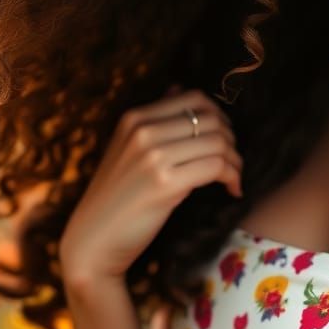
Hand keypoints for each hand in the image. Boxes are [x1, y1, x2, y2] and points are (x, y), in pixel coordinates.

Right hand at [58, 84, 241, 287]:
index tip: (224, 139)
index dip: (219, 116)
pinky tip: (231, 190)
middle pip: (211, 120)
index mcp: (134, 118)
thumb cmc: (116, 198)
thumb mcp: (127, 149)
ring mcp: (152, 156)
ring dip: (235, 161)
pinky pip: (216, 167)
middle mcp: (142, 131)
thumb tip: (178, 87)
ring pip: (219, 142)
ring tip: (232, 179)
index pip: (195, 98)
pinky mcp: (164, 183)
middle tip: (232, 163)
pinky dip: (232, 177)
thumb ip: (154, 119)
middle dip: (231, 141)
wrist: (93, 241)